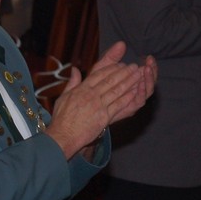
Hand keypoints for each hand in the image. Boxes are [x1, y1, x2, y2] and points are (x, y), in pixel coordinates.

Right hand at [45, 41, 154, 158]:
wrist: (64, 135)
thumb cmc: (62, 118)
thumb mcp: (63, 97)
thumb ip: (72, 82)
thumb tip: (75, 69)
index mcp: (82, 89)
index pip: (99, 74)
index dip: (112, 68)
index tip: (121, 64)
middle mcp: (91, 95)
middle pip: (111, 80)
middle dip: (124, 72)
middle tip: (134, 66)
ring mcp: (99, 106)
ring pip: (117, 91)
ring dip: (129, 82)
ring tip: (138, 75)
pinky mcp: (104, 117)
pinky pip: (118, 105)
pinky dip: (127, 97)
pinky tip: (135, 92)